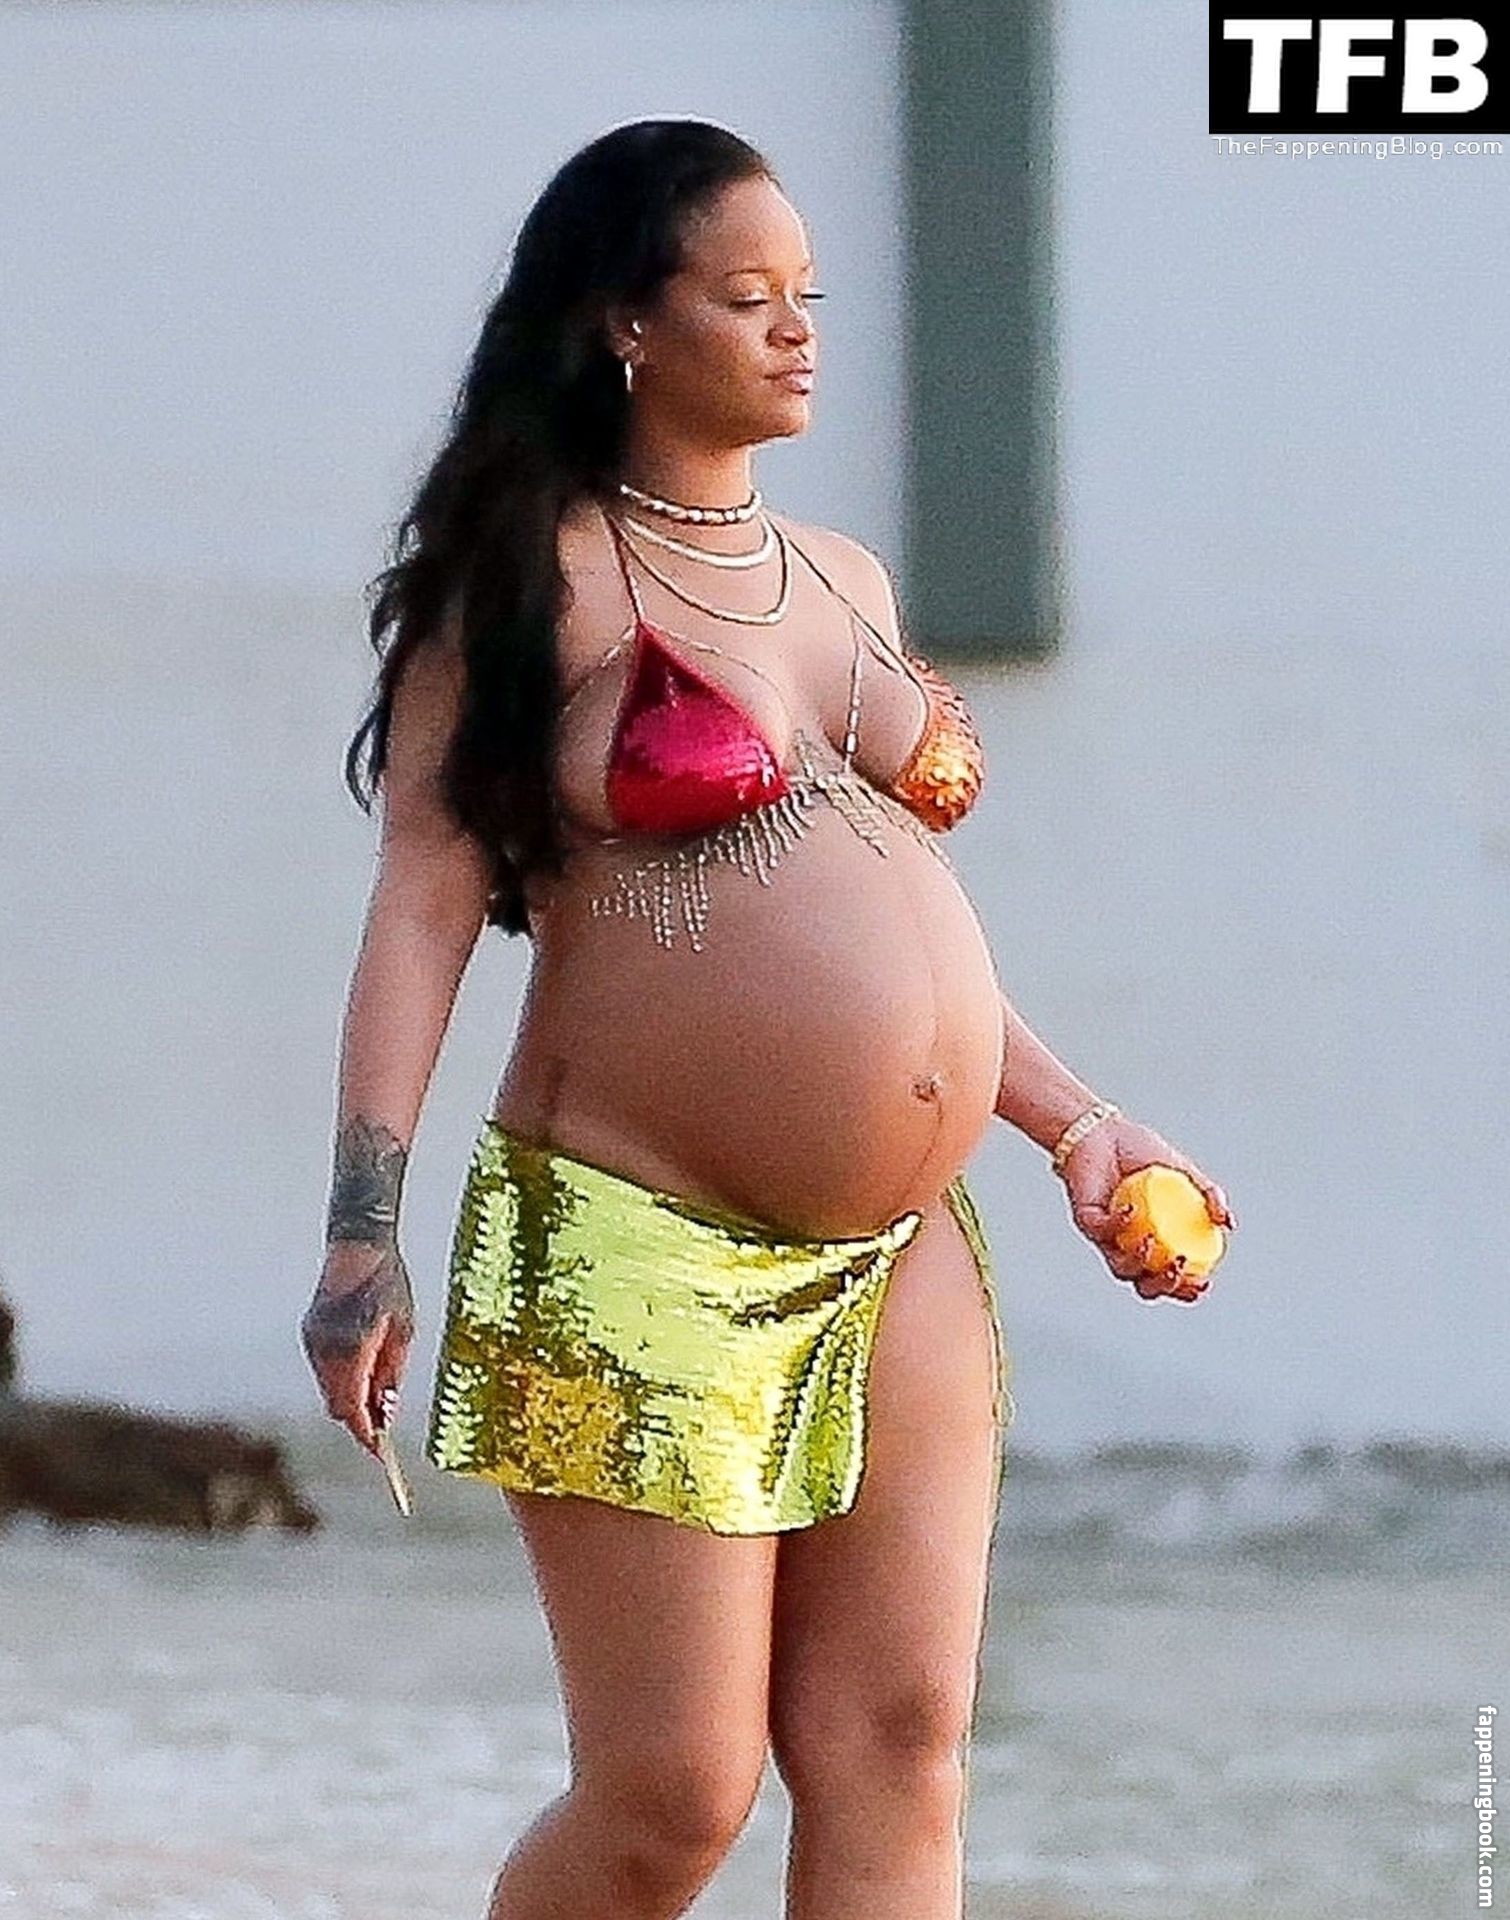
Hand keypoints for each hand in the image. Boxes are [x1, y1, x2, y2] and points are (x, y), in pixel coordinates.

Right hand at [300, 1239, 415, 1453]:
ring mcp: (313, 1341)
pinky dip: (341, 1381)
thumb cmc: (388, 1281)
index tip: (380, 1452)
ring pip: (328, 1390)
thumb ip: (391, 1372)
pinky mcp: (310, 1333)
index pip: (353, 1407)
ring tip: (378, 1398)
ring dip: (350, 1400)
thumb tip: (386, 1409)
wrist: (357, 1244)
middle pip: (337, 1405)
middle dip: (358, 1420)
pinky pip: (324, 1371)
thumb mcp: (403, 1329)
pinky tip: (363, 1374)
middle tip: (383, 1427)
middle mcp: (325, 1349)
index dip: (366, 1434)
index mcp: (352, 1348)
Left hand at [1056, 1113, 1234, 1303]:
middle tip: (1178, 1265)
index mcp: (1157, 1244)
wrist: (1104, 1130)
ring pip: (1120, 1268)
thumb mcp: (1184, 1174)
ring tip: (1152, 1241)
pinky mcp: (1087, 1220)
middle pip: (1145, 1286)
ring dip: (1138, 1262)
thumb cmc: (1141, 1155)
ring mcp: (1107, 1238)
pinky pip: (1100, 1230)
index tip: (1204, 1283)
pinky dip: (1117, 1224)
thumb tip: (1228, 1223)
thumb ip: (1209, 1197)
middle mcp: (1130, 1249)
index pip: (1174, 1280)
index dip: (1188, 1291)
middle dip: (1164, 1285)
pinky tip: (1131, 1210)